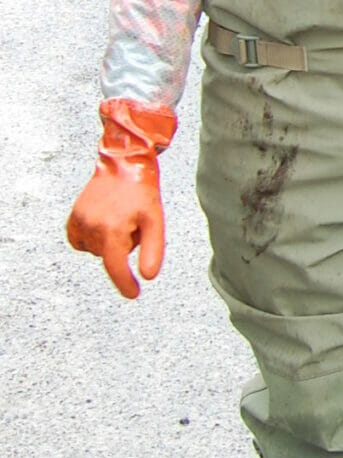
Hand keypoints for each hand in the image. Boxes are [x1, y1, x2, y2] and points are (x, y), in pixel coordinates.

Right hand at [66, 101, 176, 299]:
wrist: (123, 163)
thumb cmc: (142, 192)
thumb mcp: (155, 220)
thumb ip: (153, 250)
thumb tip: (147, 277)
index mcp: (112, 229)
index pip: (115, 266)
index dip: (125, 283)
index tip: (133, 294)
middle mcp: (91, 227)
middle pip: (109, 256)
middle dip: (123, 246)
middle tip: (133, 223)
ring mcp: (78, 221)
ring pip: (96, 249)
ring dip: (109, 241)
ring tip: (120, 217)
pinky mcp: (72, 218)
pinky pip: (82, 242)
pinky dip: (94, 238)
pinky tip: (104, 221)